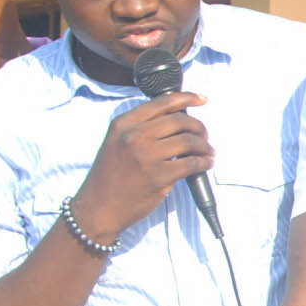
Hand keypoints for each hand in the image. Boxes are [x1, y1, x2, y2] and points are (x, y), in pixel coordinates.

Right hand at [70, 93, 212, 241]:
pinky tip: (205, 164)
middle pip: (180, 121)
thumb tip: (178, 118)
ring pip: (189, 141)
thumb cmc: (110, 177)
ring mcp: (146, 156)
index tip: (202, 99)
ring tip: (208, 152)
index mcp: (123, 124)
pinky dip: (204, 162)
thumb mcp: (116, 142)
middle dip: (199, 127)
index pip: (162, 103)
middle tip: (205, 136)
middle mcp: (133, 136)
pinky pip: (192, 163)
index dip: (187, 98)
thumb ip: (141, 128)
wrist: (98, 208)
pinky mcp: (159, 176)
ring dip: (204, 146)